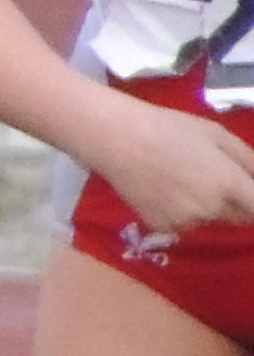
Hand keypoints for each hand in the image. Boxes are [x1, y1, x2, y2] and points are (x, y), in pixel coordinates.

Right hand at [92, 97, 253, 240]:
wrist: (115, 139)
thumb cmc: (169, 128)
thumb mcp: (216, 133)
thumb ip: (249, 160)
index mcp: (229, 184)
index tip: (248, 193)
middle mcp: (211, 209)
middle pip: (241, 217)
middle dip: (237, 202)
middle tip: (212, 177)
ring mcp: (186, 222)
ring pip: (211, 219)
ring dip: (208, 207)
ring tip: (181, 180)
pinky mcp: (163, 228)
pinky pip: (185, 224)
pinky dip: (182, 212)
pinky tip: (164, 190)